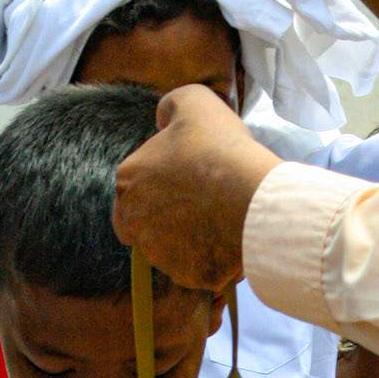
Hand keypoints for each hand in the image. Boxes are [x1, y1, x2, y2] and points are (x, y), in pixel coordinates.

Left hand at [113, 85, 280, 292]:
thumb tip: (162, 120)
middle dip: (169, 216)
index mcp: (127, 182)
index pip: (132, 188)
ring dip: (189, 238)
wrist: (251, 197)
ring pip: (172, 249)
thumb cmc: (220, 148)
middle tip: (202, 202)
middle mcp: (134, 223)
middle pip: (148, 222)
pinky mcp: (188, 276)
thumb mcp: (192, 101)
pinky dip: (211, 258)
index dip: (161, 183)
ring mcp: (160, 254)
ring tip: (221, 218)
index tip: (187, 177)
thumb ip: (169, 107)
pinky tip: (230, 238)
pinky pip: (198, 269)